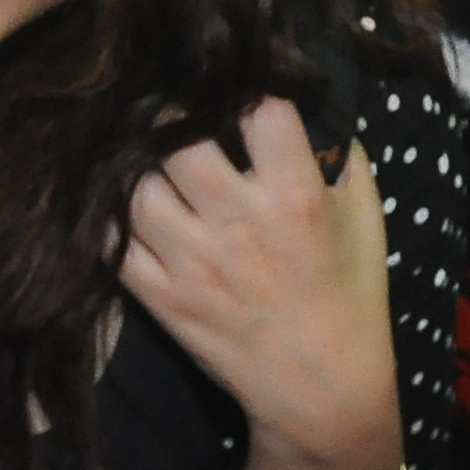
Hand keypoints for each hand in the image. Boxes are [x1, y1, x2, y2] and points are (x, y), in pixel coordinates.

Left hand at [122, 97, 402, 469]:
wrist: (322, 389)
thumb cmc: (349, 296)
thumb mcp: (364, 217)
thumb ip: (338, 154)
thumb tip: (306, 97)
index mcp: (296, 197)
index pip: (258, 109)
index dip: (241, 84)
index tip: (230, 79)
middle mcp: (239, 224)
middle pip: (175, 139)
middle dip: (167, 112)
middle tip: (166, 106)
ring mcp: (192, 262)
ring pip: (132, 185)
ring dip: (132, 162)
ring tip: (139, 151)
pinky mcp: (159, 296)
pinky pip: (108, 241)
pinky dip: (104, 215)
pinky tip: (114, 198)